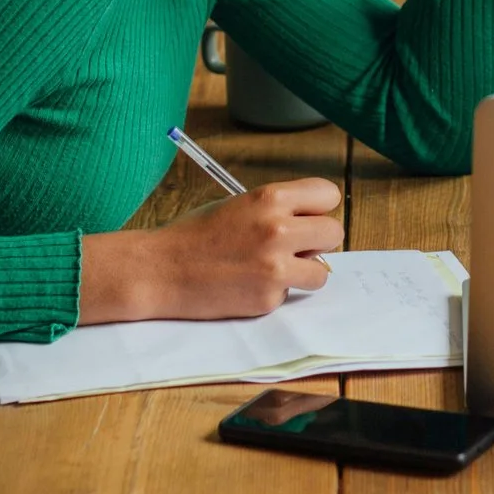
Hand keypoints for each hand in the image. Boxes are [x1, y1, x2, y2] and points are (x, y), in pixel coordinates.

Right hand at [78, 178, 342, 322]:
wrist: (160, 270)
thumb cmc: (195, 234)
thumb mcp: (238, 205)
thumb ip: (277, 210)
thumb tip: (310, 223)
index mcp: (270, 198)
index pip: (328, 195)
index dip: (318, 208)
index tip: (308, 217)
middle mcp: (279, 230)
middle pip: (333, 232)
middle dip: (318, 241)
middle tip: (295, 247)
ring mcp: (275, 267)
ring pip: (322, 270)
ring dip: (305, 271)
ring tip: (275, 269)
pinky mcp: (268, 298)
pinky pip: (291, 293)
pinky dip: (275, 292)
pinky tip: (248, 285)